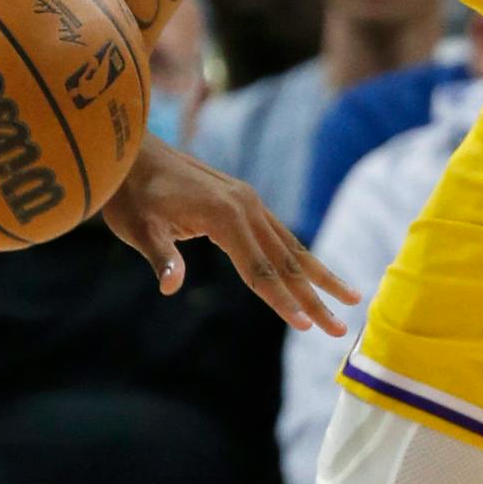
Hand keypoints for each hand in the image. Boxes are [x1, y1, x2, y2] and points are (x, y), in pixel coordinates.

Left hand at [102, 137, 359, 335]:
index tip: (305, 327)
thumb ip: (161, 256)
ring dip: (318, 276)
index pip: (258, 270)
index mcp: (224, 215)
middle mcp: (245, 206)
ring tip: (351, 298)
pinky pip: (278, 233)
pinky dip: (299, 255)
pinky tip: (312, 272)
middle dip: (313, 298)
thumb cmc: (132, 195)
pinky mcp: (244, 200)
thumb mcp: (139, 228)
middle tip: (338, 330)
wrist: (132, 153)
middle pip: (284, 262)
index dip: (281, 301)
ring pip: (290, 246)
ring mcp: (248, 200)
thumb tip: (171, 286)